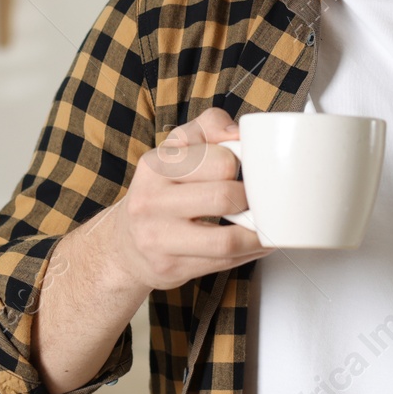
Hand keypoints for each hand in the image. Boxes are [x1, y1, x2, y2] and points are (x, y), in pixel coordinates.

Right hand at [100, 107, 273, 292]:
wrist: (125, 241)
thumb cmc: (161, 190)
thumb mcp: (177, 148)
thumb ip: (210, 126)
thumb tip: (238, 133)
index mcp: (156, 165)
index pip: (219, 161)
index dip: (240, 165)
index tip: (244, 169)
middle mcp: (151, 201)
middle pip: (224, 198)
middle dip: (251, 199)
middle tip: (258, 198)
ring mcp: (158, 238)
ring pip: (226, 240)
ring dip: (257, 234)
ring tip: (267, 225)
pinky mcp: (169, 267)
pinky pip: (222, 263)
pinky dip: (248, 253)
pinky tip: (255, 243)